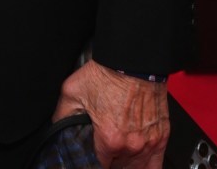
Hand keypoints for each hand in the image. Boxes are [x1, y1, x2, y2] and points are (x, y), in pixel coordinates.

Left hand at [53, 59, 168, 168]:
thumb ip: (61, 115)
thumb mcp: (73, 91)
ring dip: (125, 165)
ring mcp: (149, 142)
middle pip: (118, 168)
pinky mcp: (161, 136)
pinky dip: (146, 166)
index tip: (91, 155)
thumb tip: (55, 128)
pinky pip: (155, 165)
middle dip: (109, 161)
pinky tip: (137, 165)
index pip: (99, 166)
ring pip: (136, 168)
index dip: (92, 162)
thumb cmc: (108, 73)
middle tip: (103, 149)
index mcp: (110, 139)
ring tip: (117, 158)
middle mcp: (132, 145)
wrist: (133, 60)